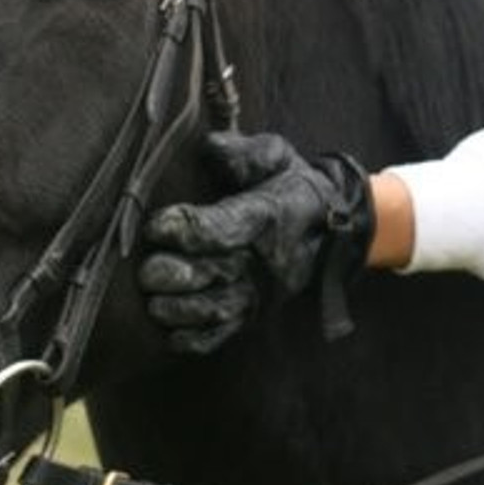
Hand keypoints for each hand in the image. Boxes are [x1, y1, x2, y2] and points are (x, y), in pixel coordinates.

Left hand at [139, 131, 374, 352]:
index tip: (155, 225)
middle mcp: (264, 259)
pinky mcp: (256, 312)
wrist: (336, 228)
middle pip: (216, 273)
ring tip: (155, 303)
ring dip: (182, 310)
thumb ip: (246, 152)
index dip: (186, 228)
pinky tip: (172, 334)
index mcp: (267, 216)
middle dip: (176, 275)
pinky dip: (197, 339)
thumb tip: (210, 145)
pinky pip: (226, 334)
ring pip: (218, 309)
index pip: (224, 227)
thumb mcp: (278, 157)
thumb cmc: (293, 187)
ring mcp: (260, 290)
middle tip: (147, 271)